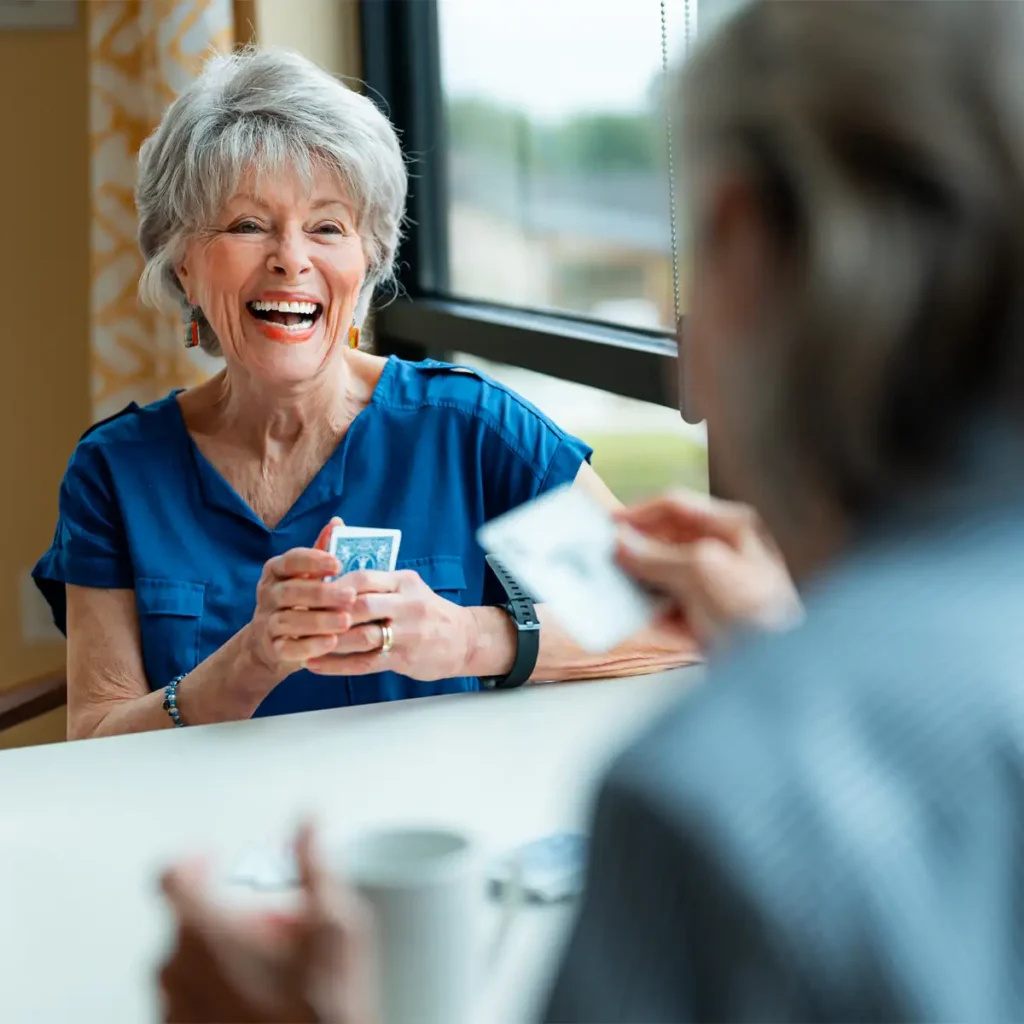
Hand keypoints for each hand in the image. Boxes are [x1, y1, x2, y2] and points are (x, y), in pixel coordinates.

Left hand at [159, 825, 377, 1023]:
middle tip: (276, 930)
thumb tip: (307, 821)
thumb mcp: (337, 925)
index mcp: (206, 933)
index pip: (171, 876)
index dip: (193, 860)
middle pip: (189, 920)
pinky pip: (188, 1003)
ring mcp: (173, 1013)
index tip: (211, 858)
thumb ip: (315, 863)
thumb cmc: (323, 1014)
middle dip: (230, 915)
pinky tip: (260, 1004)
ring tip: (274, 975)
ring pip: (187, 964)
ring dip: (222, 957)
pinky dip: (216, 994)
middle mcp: (176, 973)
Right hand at [246, 518, 354, 676]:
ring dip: (318, 621)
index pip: (290, 560)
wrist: (272, 642)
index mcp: (276, 571)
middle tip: (350, 595)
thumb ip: (321, 552)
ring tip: (346, 621)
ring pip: (287, 620)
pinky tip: (332, 643)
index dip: (313, 561)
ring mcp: (266, 622)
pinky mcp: (272, 649)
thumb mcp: (308, 575)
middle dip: (321, 593)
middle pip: (290, 592)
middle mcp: (268, 594)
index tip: (338, 563)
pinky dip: (309, 646)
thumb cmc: (300, 601)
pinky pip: (287, 648)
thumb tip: (337, 522)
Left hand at [305, 569, 474, 679]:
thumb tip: (332, 581)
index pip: (364, 577)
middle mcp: (407, 604)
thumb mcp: (408, 588)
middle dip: (328, 612)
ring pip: (361, 636)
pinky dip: (337, 665)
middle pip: (361, 605)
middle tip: (299, 617)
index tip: (309, 590)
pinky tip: (315, 664)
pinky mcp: (405, 657)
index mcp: (404, 582)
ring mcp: (408, 632)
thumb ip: (377, 584)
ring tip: (302, 642)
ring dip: (329, 641)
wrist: (463, 639)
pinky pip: (366, 662)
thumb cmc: (427, 612)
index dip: (334, 585)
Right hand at [615, 491, 801, 649]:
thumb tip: (621, 542)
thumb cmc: (756, 614)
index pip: (676, 506)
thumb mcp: (702, 573)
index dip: (639, 513)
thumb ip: (658, 556)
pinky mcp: (709, 612)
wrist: (781, 668)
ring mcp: (716, 582)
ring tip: (620, 588)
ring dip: (642, 579)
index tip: (607, 525)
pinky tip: (645, 616)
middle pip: (667, 537)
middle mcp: (725, 549)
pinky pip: (670, 601)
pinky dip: (654, 606)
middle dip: (637, 548)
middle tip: (607, 559)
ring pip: (665, 570)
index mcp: (732, 526)